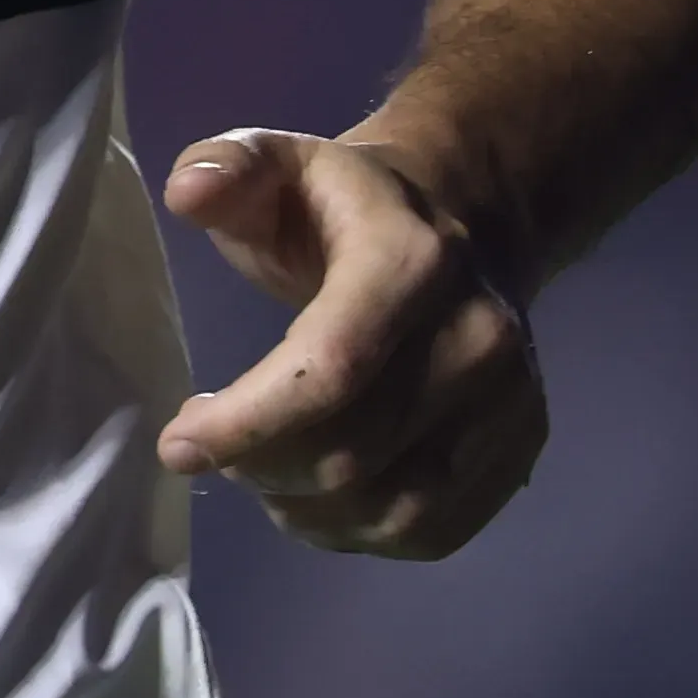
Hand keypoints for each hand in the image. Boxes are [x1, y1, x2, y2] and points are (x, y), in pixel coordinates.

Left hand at [155, 127, 544, 557]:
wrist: (464, 223)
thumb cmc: (343, 206)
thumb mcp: (275, 163)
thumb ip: (225, 168)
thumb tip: (188, 192)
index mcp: (413, 262)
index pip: (330, 371)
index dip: (250, 422)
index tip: (178, 445)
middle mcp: (479, 339)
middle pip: (353, 452)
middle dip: (261, 465)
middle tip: (210, 445)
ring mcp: (509, 402)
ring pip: (390, 507)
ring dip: (302, 508)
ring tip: (257, 469)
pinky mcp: (519, 449)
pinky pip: (428, 531)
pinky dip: (355, 534)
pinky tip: (311, 500)